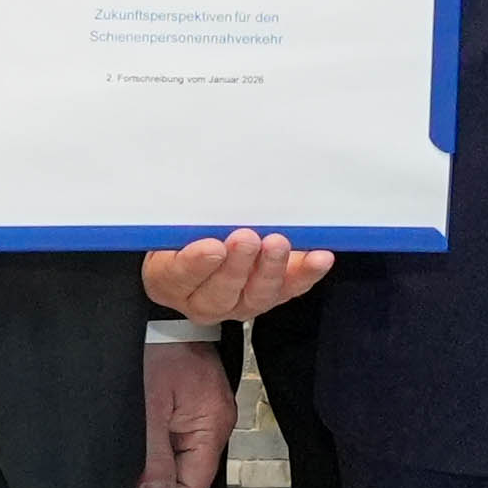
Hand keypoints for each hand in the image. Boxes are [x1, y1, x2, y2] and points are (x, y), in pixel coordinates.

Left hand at [125, 333, 237, 487]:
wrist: (158, 313)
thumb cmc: (154, 348)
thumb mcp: (148, 407)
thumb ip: (154, 457)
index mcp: (211, 426)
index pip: (193, 486)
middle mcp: (216, 423)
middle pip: (191, 478)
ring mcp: (206, 415)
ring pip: (185, 463)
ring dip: (158, 480)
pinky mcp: (194, 406)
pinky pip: (180, 444)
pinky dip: (160, 459)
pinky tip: (139, 465)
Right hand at [146, 229, 340, 323]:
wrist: (204, 245)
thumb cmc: (184, 232)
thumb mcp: (173, 218)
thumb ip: (181, 212)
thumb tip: (194, 184)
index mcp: (170, 280)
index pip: (180, 275)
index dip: (197, 263)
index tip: (212, 246)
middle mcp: (205, 299)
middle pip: (220, 292)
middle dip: (237, 265)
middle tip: (247, 239)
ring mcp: (240, 302)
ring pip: (257, 295)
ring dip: (270, 269)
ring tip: (278, 244)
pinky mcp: (270, 295)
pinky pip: (290, 288)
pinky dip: (306, 273)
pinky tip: (318, 257)